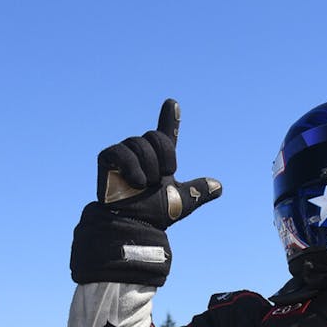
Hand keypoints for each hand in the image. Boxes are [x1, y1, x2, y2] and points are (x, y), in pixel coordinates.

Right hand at [71, 99, 222, 286]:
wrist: (134, 224)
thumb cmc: (153, 213)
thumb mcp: (181, 201)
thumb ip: (198, 191)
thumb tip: (219, 187)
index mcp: (159, 158)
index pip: (165, 134)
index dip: (170, 119)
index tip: (172, 103)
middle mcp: (141, 151)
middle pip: (156, 137)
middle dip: (163, 160)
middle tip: (157, 180)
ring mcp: (124, 152)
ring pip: (140, 145)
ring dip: (148, 169)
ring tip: (142, 185)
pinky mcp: (107, 157)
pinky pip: (122, 152)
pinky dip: (132, 169)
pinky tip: (132, 183)